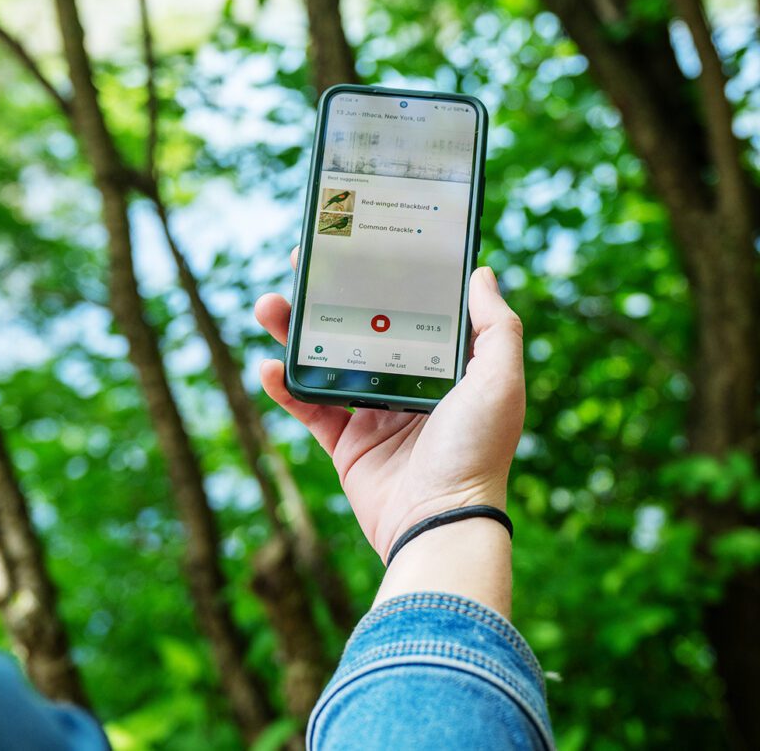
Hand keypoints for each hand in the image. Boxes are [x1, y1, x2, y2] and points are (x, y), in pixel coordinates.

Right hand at [254, 257, 524, 562]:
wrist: (441, 522)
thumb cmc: (478, 451)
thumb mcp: (500, 381)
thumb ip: (496, 327)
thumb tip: (481, 272)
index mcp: (442, 365)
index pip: (406, 308)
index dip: (380, 277)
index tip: (357, 246)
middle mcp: (406, 382)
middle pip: (355, 326)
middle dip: (324, 295)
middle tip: (300, 265)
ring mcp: (372, 412)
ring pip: (324, 359)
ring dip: (292, 331)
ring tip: (269, 307)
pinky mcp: (345, 442)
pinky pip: (306, 406)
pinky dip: (283, 386)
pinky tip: (268, 367)